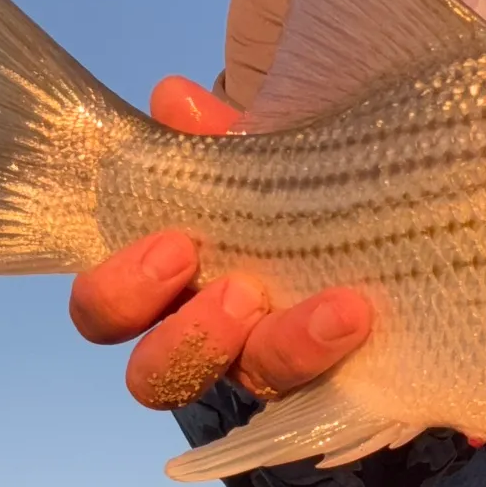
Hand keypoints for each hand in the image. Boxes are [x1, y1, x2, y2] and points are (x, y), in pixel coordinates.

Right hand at [69, 76, 371, 409]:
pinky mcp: (332, 378)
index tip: (176, 243)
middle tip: (239, 290)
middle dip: (190, 336)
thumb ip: (211, 135)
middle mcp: (210, 339)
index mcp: (166, 289)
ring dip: (281, 349)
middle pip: (156, 378)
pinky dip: (332, 349)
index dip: (123, 290)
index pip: (106, 313)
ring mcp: (270, 365)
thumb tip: (175, 100)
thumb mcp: (254, 152)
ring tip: (330, 306)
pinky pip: (324, 386)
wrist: (379, 217)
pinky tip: (361, 313)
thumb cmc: (291, 187)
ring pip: (252, 387)